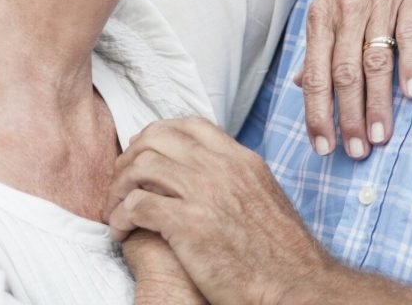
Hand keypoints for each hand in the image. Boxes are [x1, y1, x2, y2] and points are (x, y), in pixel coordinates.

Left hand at [107, 117, 330, 304]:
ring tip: (115, 209)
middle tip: (121, 182)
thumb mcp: (264, 196)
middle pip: (158, 138)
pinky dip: (120, 216)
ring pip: (141, 167)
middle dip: (131, 157)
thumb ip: (236, 178)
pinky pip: (136, 205)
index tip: (144, 153)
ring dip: (119, 188)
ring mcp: (204, 193)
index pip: (190, 125)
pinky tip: (121, 231)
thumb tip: (212, 174)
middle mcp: (221, 168)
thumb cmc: (280, 254)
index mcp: (240, 159)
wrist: (295, 287)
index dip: (158, 134)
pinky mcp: (188, 224)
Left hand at [300, 0, 411, 158]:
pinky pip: (410, 32)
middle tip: (357, 151)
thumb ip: (315, 41)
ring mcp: (380, 0)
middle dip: (349, 117)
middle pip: (344, 74)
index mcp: (322, 14)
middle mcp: (347, 10)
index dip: (317, 113)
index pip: (316, 74)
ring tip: (382, 136)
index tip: (323, 147)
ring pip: (375, 60)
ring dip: (379, 102)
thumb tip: (301, 83)